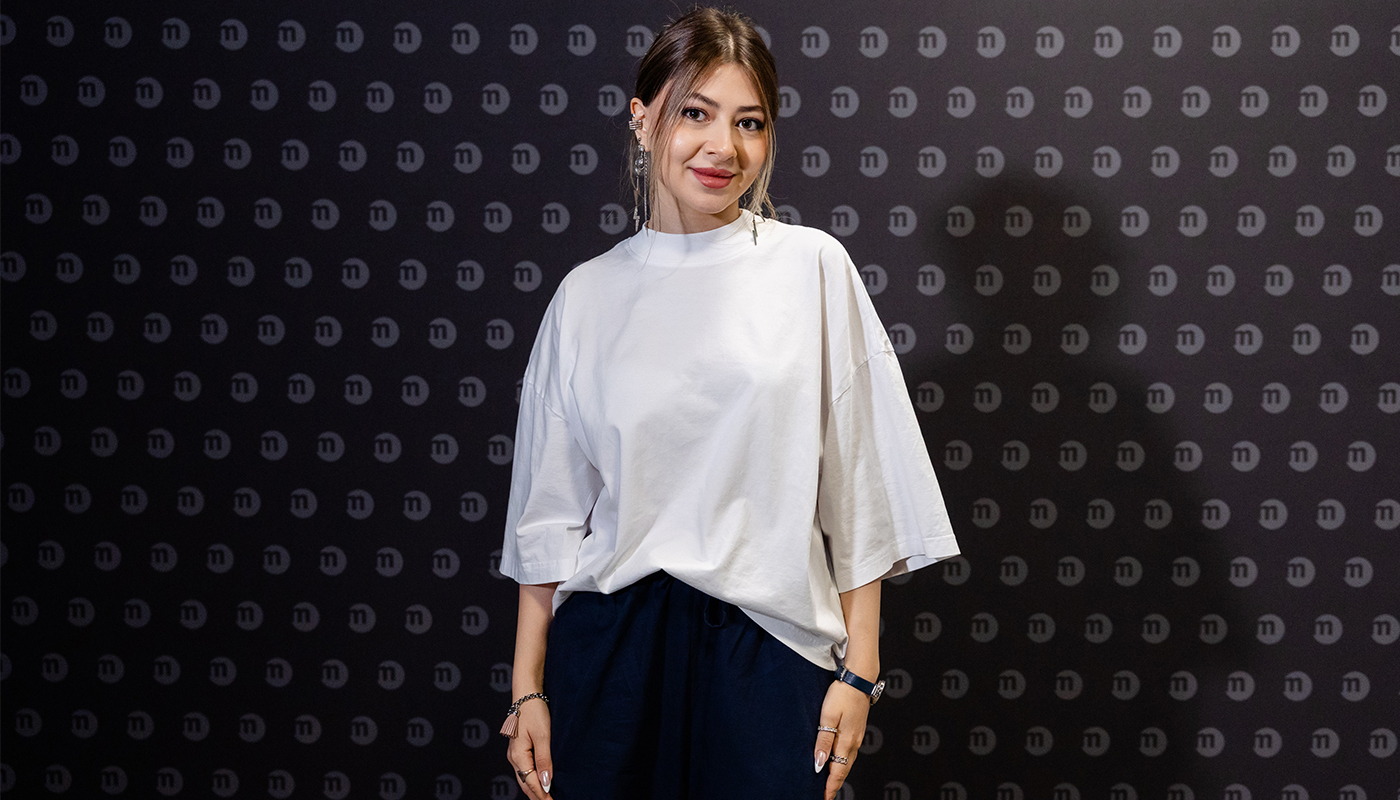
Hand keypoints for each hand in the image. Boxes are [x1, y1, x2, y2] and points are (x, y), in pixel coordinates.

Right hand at [506, 699, 553, 799]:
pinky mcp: (518, 750)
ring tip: (547, 797)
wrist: (526, 694)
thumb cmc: (534, 712)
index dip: (542, 795)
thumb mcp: (543, 736)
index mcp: (518, 756)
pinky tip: (540, 782)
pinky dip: (532, 779)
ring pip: (524, 778)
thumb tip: (546, 782)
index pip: (530, 783)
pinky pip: (524, 770)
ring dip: (535, 789)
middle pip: (525, 784)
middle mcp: (513, 758)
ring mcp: (514, 754)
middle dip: (538, 795)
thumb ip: (544, 760)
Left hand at [813, 679, 870, 799]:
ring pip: (847, 762)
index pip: (838, 772)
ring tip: (829, 784)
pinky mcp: (856, 730)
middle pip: (844, 770)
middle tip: (826, 796)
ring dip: (839, 774)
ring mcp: (857, 736)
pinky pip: (849, 753)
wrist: (859, 678)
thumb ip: (824, 741)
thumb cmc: (842, 694)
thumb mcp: (828, 717)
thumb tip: (820, 764)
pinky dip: (842, 763)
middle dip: (835, 784)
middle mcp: (854, 742)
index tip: (824, 798)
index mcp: (847, 741)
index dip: (830, 787)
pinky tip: (837, 762)